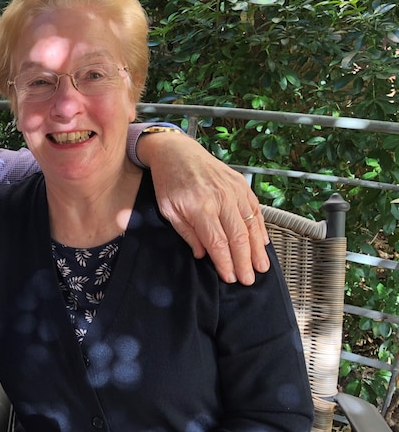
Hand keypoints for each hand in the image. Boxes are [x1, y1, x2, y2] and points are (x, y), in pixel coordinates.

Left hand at [137, 132, 269, 283]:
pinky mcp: (242, 185)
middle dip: (245, 262)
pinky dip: (260, 228)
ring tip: (262, 268)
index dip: (226, 263)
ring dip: (258, 249)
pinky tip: (263, 243)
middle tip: (249, 280)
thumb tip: (202, 254)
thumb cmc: (169, 182)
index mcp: (200, 207)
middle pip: (238, 237)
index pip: (218, 243)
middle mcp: (221, 199)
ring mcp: (234, 190)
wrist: (177, 151)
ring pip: (251, 225)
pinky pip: (256, 210)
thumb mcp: (168, 209)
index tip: (230, 278)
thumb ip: (186, 233)